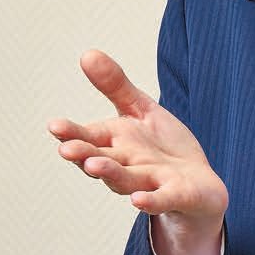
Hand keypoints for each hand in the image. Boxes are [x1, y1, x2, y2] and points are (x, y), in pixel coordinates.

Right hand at [48, 50, 227, 254]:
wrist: (199, 184)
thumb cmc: (164, 148)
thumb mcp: (141, 111)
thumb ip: (116, 87)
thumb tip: (87, 54)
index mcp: (116, 144)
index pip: (89, 138)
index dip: (72, 133)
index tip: (55, 126)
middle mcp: (127, 166)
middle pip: (102, 161)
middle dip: (84, 155)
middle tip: (66, 149)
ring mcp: (150, 183)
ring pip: (127, 180)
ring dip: (110, 174)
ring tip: (94, 165)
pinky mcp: (176, 196)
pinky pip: (162, 200)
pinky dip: (151, 201)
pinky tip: (139, 201)